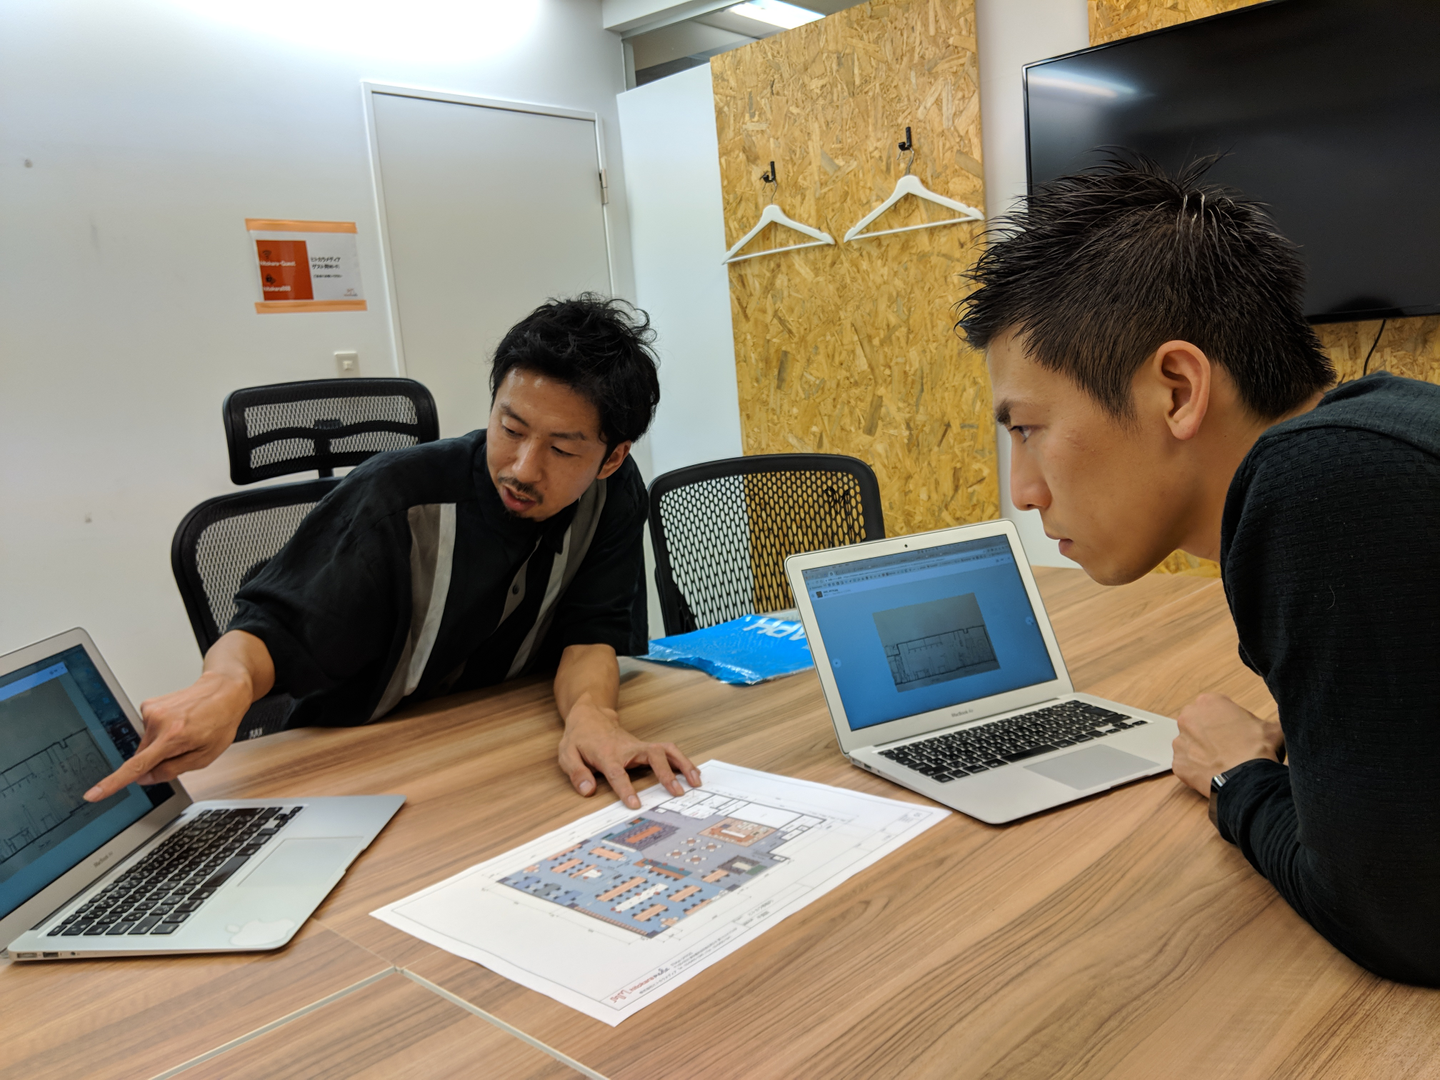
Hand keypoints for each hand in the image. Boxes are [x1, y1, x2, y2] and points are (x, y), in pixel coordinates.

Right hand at [83, 670, 250, 800]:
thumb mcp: (206, 756)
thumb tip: (144, 779)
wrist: (223, 690)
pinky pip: (148, 730)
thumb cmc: (220, 721)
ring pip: (146, 744)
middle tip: (184, 747)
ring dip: (161, 744)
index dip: (113, 782)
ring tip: (185, 730)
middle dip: (158, 760)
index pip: (137, 766)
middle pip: (143, 757)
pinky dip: (160, 731)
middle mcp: (158, 722)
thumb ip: (173, 770)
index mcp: (173, 738)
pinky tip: (178, 721)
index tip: (93, 794)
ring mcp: (151, 711)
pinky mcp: (148, 705)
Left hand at [557, 702, 700, 809]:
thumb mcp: (567, 754)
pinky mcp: (647, 747)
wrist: (591, 716)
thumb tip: (588, 790)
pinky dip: (683, 761)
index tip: (635, 804)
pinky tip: (694, 774)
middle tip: (677, 792)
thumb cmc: (579, 738)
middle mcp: (628, 749)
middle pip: (652, 756)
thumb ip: (576, 773)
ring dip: (683, 764)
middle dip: (665, 773)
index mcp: (607, 754)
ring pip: (666, 750)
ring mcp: (640, 746)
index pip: (618, 773)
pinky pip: (668, 752)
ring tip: (696, 782)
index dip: (626, 789)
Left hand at [1171, 692, 1283, 796]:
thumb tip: (1278, 723)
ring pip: (1189, 744)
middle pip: (1197, 724)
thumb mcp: (1272, 727)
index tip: (1234, 731)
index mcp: (1209, 702)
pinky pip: (1186, 765)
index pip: (1214, 708)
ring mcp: (1180, 742)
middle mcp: (1188, 718)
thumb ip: (1268, 721)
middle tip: (1226, 746)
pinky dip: (1196, 769)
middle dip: (1208, 734)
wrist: (1248, 779)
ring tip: (1220, 762)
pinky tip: (1212, 773)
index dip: (1226, 721)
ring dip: (1201, 751)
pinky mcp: (1178, 763)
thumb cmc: (1258, 750)